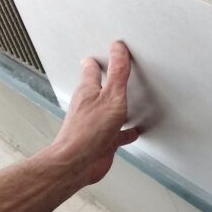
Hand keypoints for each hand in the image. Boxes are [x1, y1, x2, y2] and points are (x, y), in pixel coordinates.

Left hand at [49, 41, 139, 185]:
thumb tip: (118, 48)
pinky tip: (133, 131)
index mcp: (89, 91)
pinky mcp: (103, 140)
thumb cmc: (89, 131)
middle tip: (114, 70)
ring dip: (117, 105)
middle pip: (98, 88)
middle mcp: (90, 106)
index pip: (92, 69)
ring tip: (128, 98)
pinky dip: (127, 130)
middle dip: (106, 80)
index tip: (110, 52)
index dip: (100, 60)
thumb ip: (117, 72)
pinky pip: (118, 133)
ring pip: (109, 110)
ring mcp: (96, 124)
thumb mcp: (111, 96)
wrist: (78, 163)